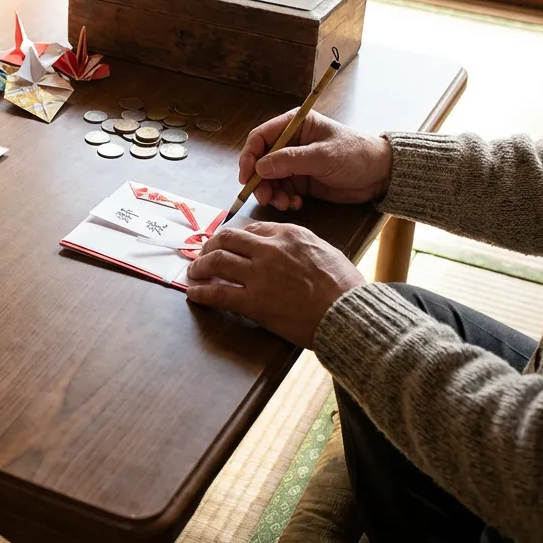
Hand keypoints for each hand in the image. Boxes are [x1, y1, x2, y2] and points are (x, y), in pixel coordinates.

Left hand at [184, 222, 365, 348]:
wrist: (348, 313)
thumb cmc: (344, 286)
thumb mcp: (324, 250)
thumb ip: (298, 244)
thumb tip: (280, 246)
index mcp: (289, 234)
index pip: (252, 229)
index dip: (235, 237)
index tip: (228, 244)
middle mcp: (270, 249)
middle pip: (227, 239)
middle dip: (210, 245)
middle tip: (203, 254)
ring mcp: (260, 275)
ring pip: (217, 261)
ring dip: (200, 265)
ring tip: (193, 272)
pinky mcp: (255, 302)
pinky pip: (218, 293)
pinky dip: (201, 292)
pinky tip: (194, 294)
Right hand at [239, 110, 391, 210]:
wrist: (380, 175)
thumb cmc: (355, 155)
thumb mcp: (323, 156)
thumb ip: (290, 161)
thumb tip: (259, 167)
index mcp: (295, 125)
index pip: (261, 137)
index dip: (249, 156)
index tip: (246, 177)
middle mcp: (290, 142)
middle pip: (261, 161)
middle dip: (260, 181)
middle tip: (265, 198)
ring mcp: (294, 162)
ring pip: (269, 179)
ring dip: (272, 193)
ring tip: (284, 204)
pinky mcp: (300, 180)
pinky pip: (282, 190)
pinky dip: (284, 199)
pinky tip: (296, 204)